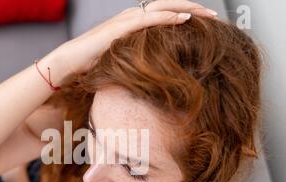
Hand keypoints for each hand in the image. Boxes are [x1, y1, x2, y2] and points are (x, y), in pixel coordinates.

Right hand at [55, 0, 217, 74]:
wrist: (70, 62)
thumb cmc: (92, 64)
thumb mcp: (120, 60)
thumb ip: (136, 58)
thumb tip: (152, 71)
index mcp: (133, 23)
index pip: (164, 14)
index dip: (184, 15)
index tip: (204, 22)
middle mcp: (132, 16)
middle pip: (168, 5)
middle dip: (193, 7)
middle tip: (215, 15)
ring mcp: (126, 19)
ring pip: (163, 7)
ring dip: (187, 9)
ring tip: (208, 14)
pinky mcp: (121, 27)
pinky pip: (150, 19)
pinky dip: (169, 17)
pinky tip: (185, 19)